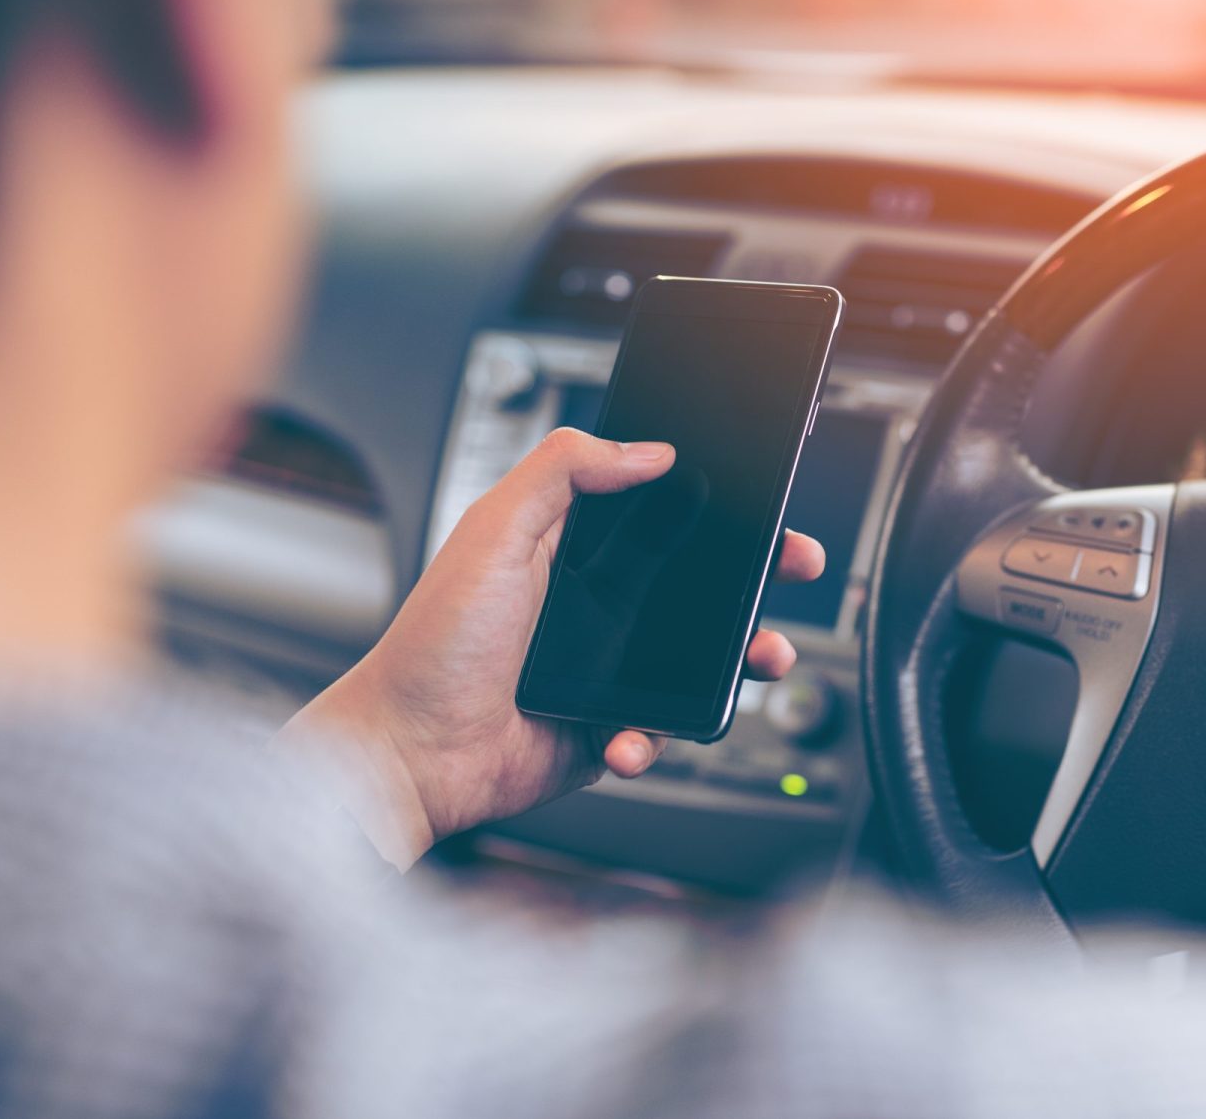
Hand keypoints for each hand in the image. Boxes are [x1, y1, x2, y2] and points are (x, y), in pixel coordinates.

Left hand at [278, 428, 825, 866]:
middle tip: (794, 567)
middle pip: (703, 582)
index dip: (719, 505)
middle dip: (759, 576)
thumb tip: (648, 449)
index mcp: (574, 547)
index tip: (762, 501)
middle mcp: (600, 604)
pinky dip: (658, 736)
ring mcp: (610, 670)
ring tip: (757, 659)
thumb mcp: (492, 532)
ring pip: (704, 658)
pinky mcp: (611, 727)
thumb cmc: (433, 647)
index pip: (663, 511)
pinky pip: (664, 728)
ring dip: (741, 659)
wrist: (411, 756)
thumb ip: (563, 471)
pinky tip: (627, 736)